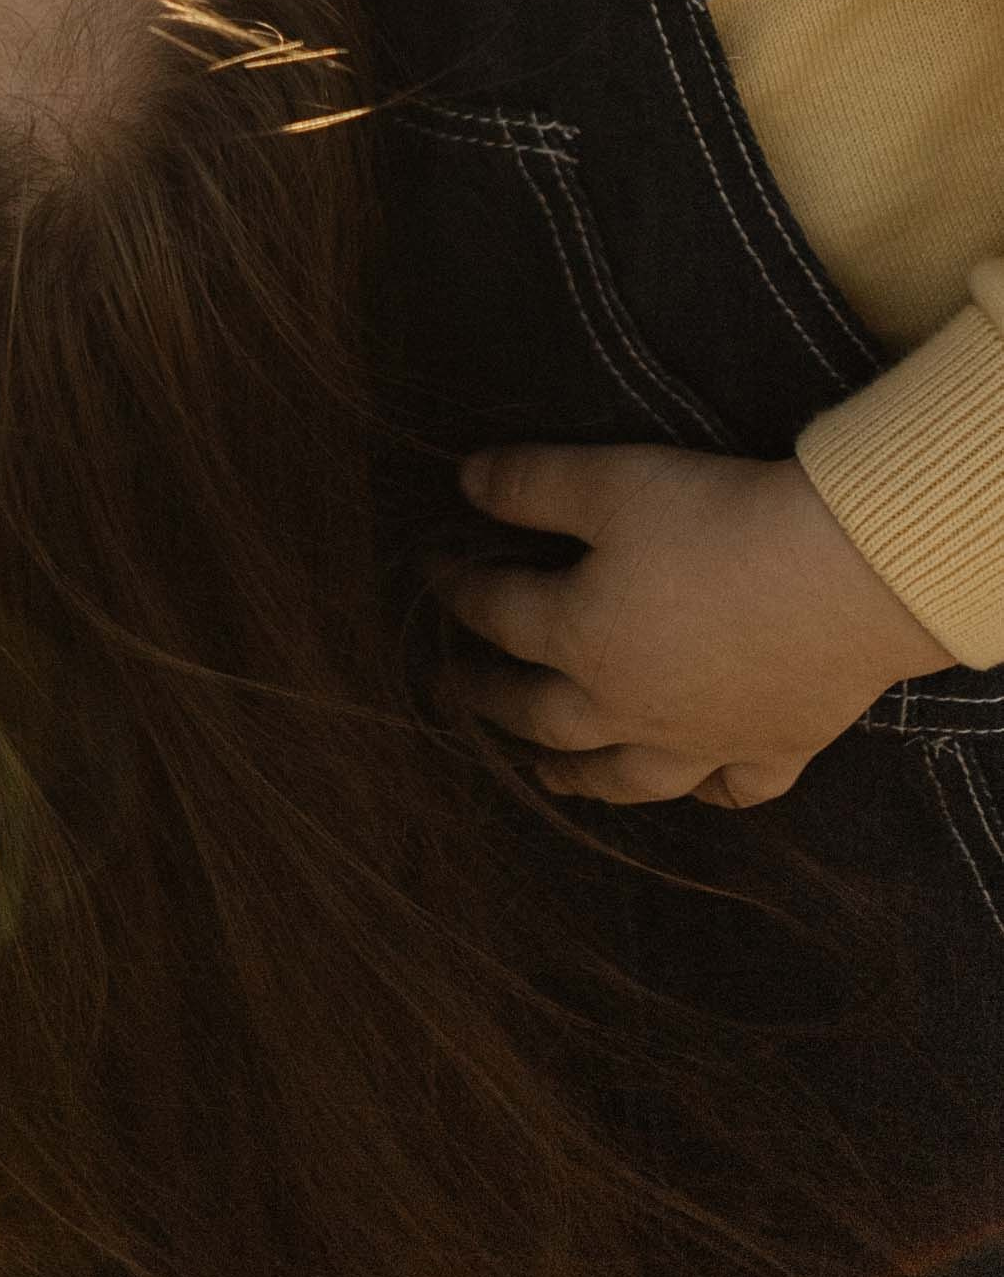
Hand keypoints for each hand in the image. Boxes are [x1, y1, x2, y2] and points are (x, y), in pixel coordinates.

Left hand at [434, 444, 950, 809]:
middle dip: (494, 701)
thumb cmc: (716, 523)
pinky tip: (696, 789)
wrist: (843, 579)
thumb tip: (463, 484)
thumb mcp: (608, 483)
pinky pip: (731, 790)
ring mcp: (704, 740)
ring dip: (578, 776)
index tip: (433, 573)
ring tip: (547, 776)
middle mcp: (630, 706)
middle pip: (544, 714)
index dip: (460, 588)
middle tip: (458, 695)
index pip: (501, 616)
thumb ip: (529, 485)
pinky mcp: (775, 750)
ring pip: (625, 775)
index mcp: (581, 638)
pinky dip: (707, 793)